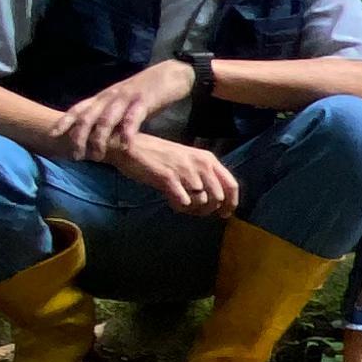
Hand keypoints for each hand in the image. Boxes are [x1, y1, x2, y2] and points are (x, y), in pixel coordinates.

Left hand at [54, 58, 193, 161]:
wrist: (171, 74)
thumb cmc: (146, 91)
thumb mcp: (122, 100)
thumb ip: (110, 114)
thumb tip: (98, 134)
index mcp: (104, 97)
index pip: (79, 108)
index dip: (65, 121)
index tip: (52, 135)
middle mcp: (110, 97)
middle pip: (88, 117)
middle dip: (79, 137)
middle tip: (76, 155)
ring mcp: (126, 99)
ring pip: (106, 120)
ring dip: (99, 139)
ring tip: (97, 156)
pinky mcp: (143, 102)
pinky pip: (132, 119)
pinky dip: (127, 133)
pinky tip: (126, 147)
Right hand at [117, 133, 240, 215]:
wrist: (129, 146)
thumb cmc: (158, 156)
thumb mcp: (188, 162)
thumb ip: (203, 177)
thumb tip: (216, 201)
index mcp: (208, 159)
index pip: (232, 185)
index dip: (231, 204)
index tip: (223, 215)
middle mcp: (201, 163)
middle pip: (219, 198)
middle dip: (208, 210)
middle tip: (192, 210)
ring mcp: (185, 170)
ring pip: (202, 202)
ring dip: (192, 209)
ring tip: (179, 203)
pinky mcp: (169, 177)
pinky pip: (184, 202)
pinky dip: (179, 206)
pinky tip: (171, 201)